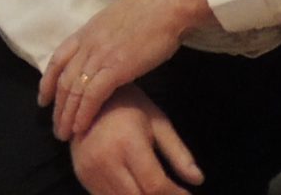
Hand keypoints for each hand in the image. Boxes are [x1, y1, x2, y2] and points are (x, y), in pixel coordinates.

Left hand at [41, 0, 206, 141]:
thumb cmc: (150, 10)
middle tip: (56, 126)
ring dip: (67, 116)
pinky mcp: (115, 68)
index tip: (43, 99)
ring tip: (64, 135)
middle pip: (63, 79)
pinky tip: (81, 128)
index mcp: (87, 31)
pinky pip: (92, 96)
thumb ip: (104, 38)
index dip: (47, 81)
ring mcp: (100, 56)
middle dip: (57, 107)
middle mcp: (88, 44)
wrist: (166, 5)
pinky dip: (84, 114)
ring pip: (73, 90)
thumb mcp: (115, 21)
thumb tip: (105, 50)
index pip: (57, 59)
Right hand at [69, 86, 202, 194]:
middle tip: (174, 194)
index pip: (154, 185)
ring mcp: (90, 171)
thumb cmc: (128, 105)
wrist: (86, 96)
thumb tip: (198, 179)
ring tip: (157, 191)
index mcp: (127, 143)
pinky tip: (138, 190)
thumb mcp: (157, 122)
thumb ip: (178, 152)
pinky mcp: (82, 177)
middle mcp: (105, 160)